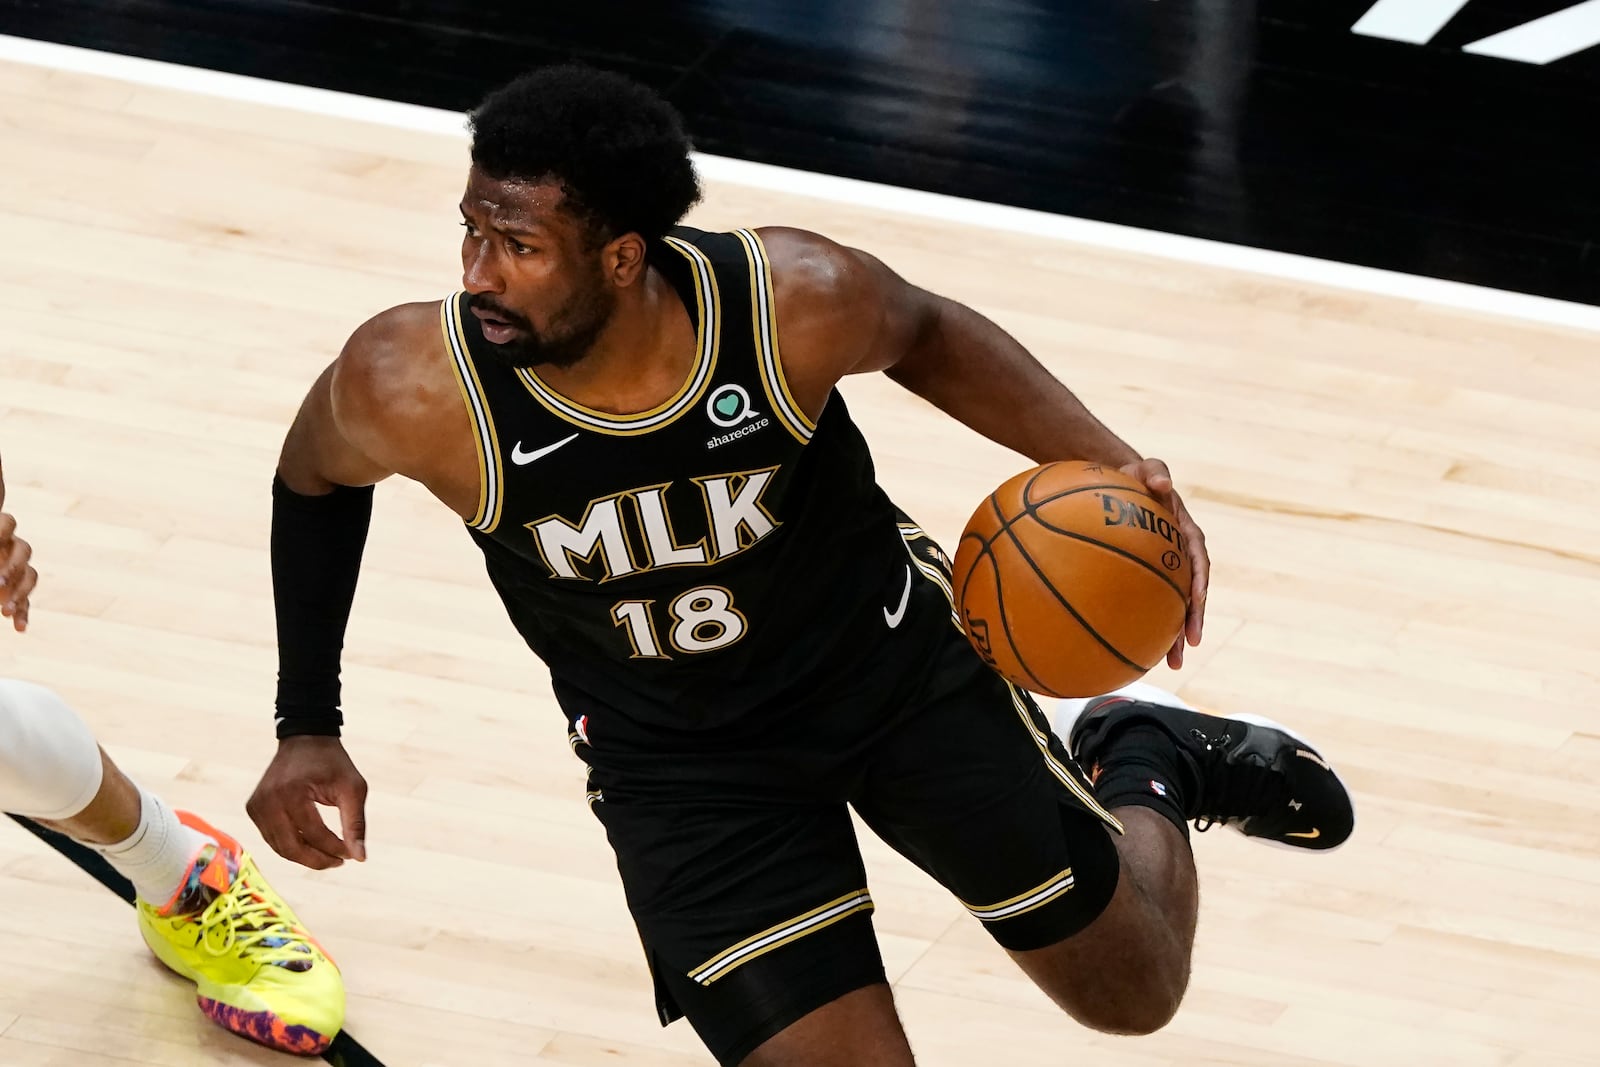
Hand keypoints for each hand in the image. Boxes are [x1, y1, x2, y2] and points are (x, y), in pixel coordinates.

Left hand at [0, 513, 36, 632]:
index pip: (7, 523)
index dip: (3, 532)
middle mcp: (10, 547)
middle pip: (23, 551)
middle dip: (12, 568)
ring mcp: (17, 568)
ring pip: (29, 576)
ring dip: (19, 593)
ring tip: (5, 612)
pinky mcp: (16, 590)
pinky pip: (26, 600)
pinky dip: (23, 614)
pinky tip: (20, 628)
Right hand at [247, 736, 367, 868]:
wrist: (306, 738)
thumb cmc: (333, 763)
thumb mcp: (353, 788)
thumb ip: (356, 824)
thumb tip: (360, 858)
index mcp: (292, 792)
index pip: (315, 834)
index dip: (335, 849)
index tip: (352, 854)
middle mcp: (268, 800)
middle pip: (292, 847)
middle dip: (317, 860)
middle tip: (338, 862)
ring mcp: (256, 805)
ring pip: (280, 847)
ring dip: (304, 856)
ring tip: (328, 855)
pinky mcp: (253, 808)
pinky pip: (272, 837)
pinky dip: (291, 845)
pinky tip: (311, 845)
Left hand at [1120, 458, 1207, 668]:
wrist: (1122, 485)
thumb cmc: (1136, 476)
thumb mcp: (1148, 468)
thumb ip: (1156, 472)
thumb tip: (1164, 483)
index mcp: (1186, 535)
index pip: (1199, 561)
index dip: (1200, 583)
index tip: (1197, 602)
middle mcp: (1180, 557)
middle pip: (1191, 594)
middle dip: (1192, 622)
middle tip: (1187, 647)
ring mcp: (1166, 570)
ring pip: (1173, 607)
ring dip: (1174, 635)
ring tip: (1170, 663)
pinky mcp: (1148, 578)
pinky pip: (1149, 604)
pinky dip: (1146, 624)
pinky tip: (1135, 648)